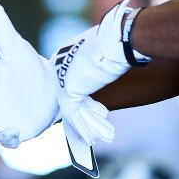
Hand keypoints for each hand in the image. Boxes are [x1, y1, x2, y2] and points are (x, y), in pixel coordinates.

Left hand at [52, 0, 132, 145]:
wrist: (119, 38)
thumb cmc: (118, 43)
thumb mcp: (105, 56)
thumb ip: (100, 67)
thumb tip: (110, 69)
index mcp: (65, 54)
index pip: (75, 84)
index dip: (88, 103)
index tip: (101, 113)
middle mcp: (59, 64)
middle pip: (72, 98)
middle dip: (86, 119)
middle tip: (93, 133)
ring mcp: (61, 77)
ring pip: (76, 109)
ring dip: (90, 126)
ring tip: (105, 137)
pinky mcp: (69, 89)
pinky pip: (76, 114)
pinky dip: (86, 128)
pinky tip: (93, 139)